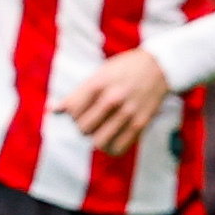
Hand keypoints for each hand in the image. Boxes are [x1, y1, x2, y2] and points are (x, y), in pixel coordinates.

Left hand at [58, 47, 176, 152]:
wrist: (160, 66)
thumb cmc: (126, 67)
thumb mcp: (100, 73)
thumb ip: (78, 93)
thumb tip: (54, 110)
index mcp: (99, 83)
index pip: (72, 110)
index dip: (71, 113)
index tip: (79, 110)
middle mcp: (113, 98)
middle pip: (83, 128)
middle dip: (82, 127)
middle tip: (90, 121)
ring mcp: (128, 112)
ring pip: (99, 141)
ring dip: (96, 138)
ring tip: (100, 131)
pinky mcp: (141, 123)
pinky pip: (119, 147)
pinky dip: (111, 148)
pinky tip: (112, 139)